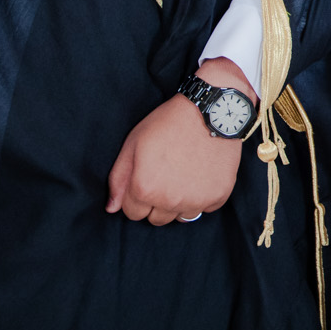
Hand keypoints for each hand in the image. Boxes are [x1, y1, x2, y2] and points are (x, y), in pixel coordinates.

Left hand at [106, 57, 250, 224]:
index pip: (133, 213)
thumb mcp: (133, 144)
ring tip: (184, 176)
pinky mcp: (218, 196)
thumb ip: (119, 179)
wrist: (210, 110)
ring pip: (181, 217)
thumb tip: (112, 208)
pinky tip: (202, 174)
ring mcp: (197, 200)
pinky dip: (203, 196)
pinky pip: (206, 208)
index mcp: (145, 189)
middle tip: (166, 176)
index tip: (147, 178)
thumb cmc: (168, 124)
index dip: (137, 195)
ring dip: (180, 203)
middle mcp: (170, 201)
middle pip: (156, 219)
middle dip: (157, 202)